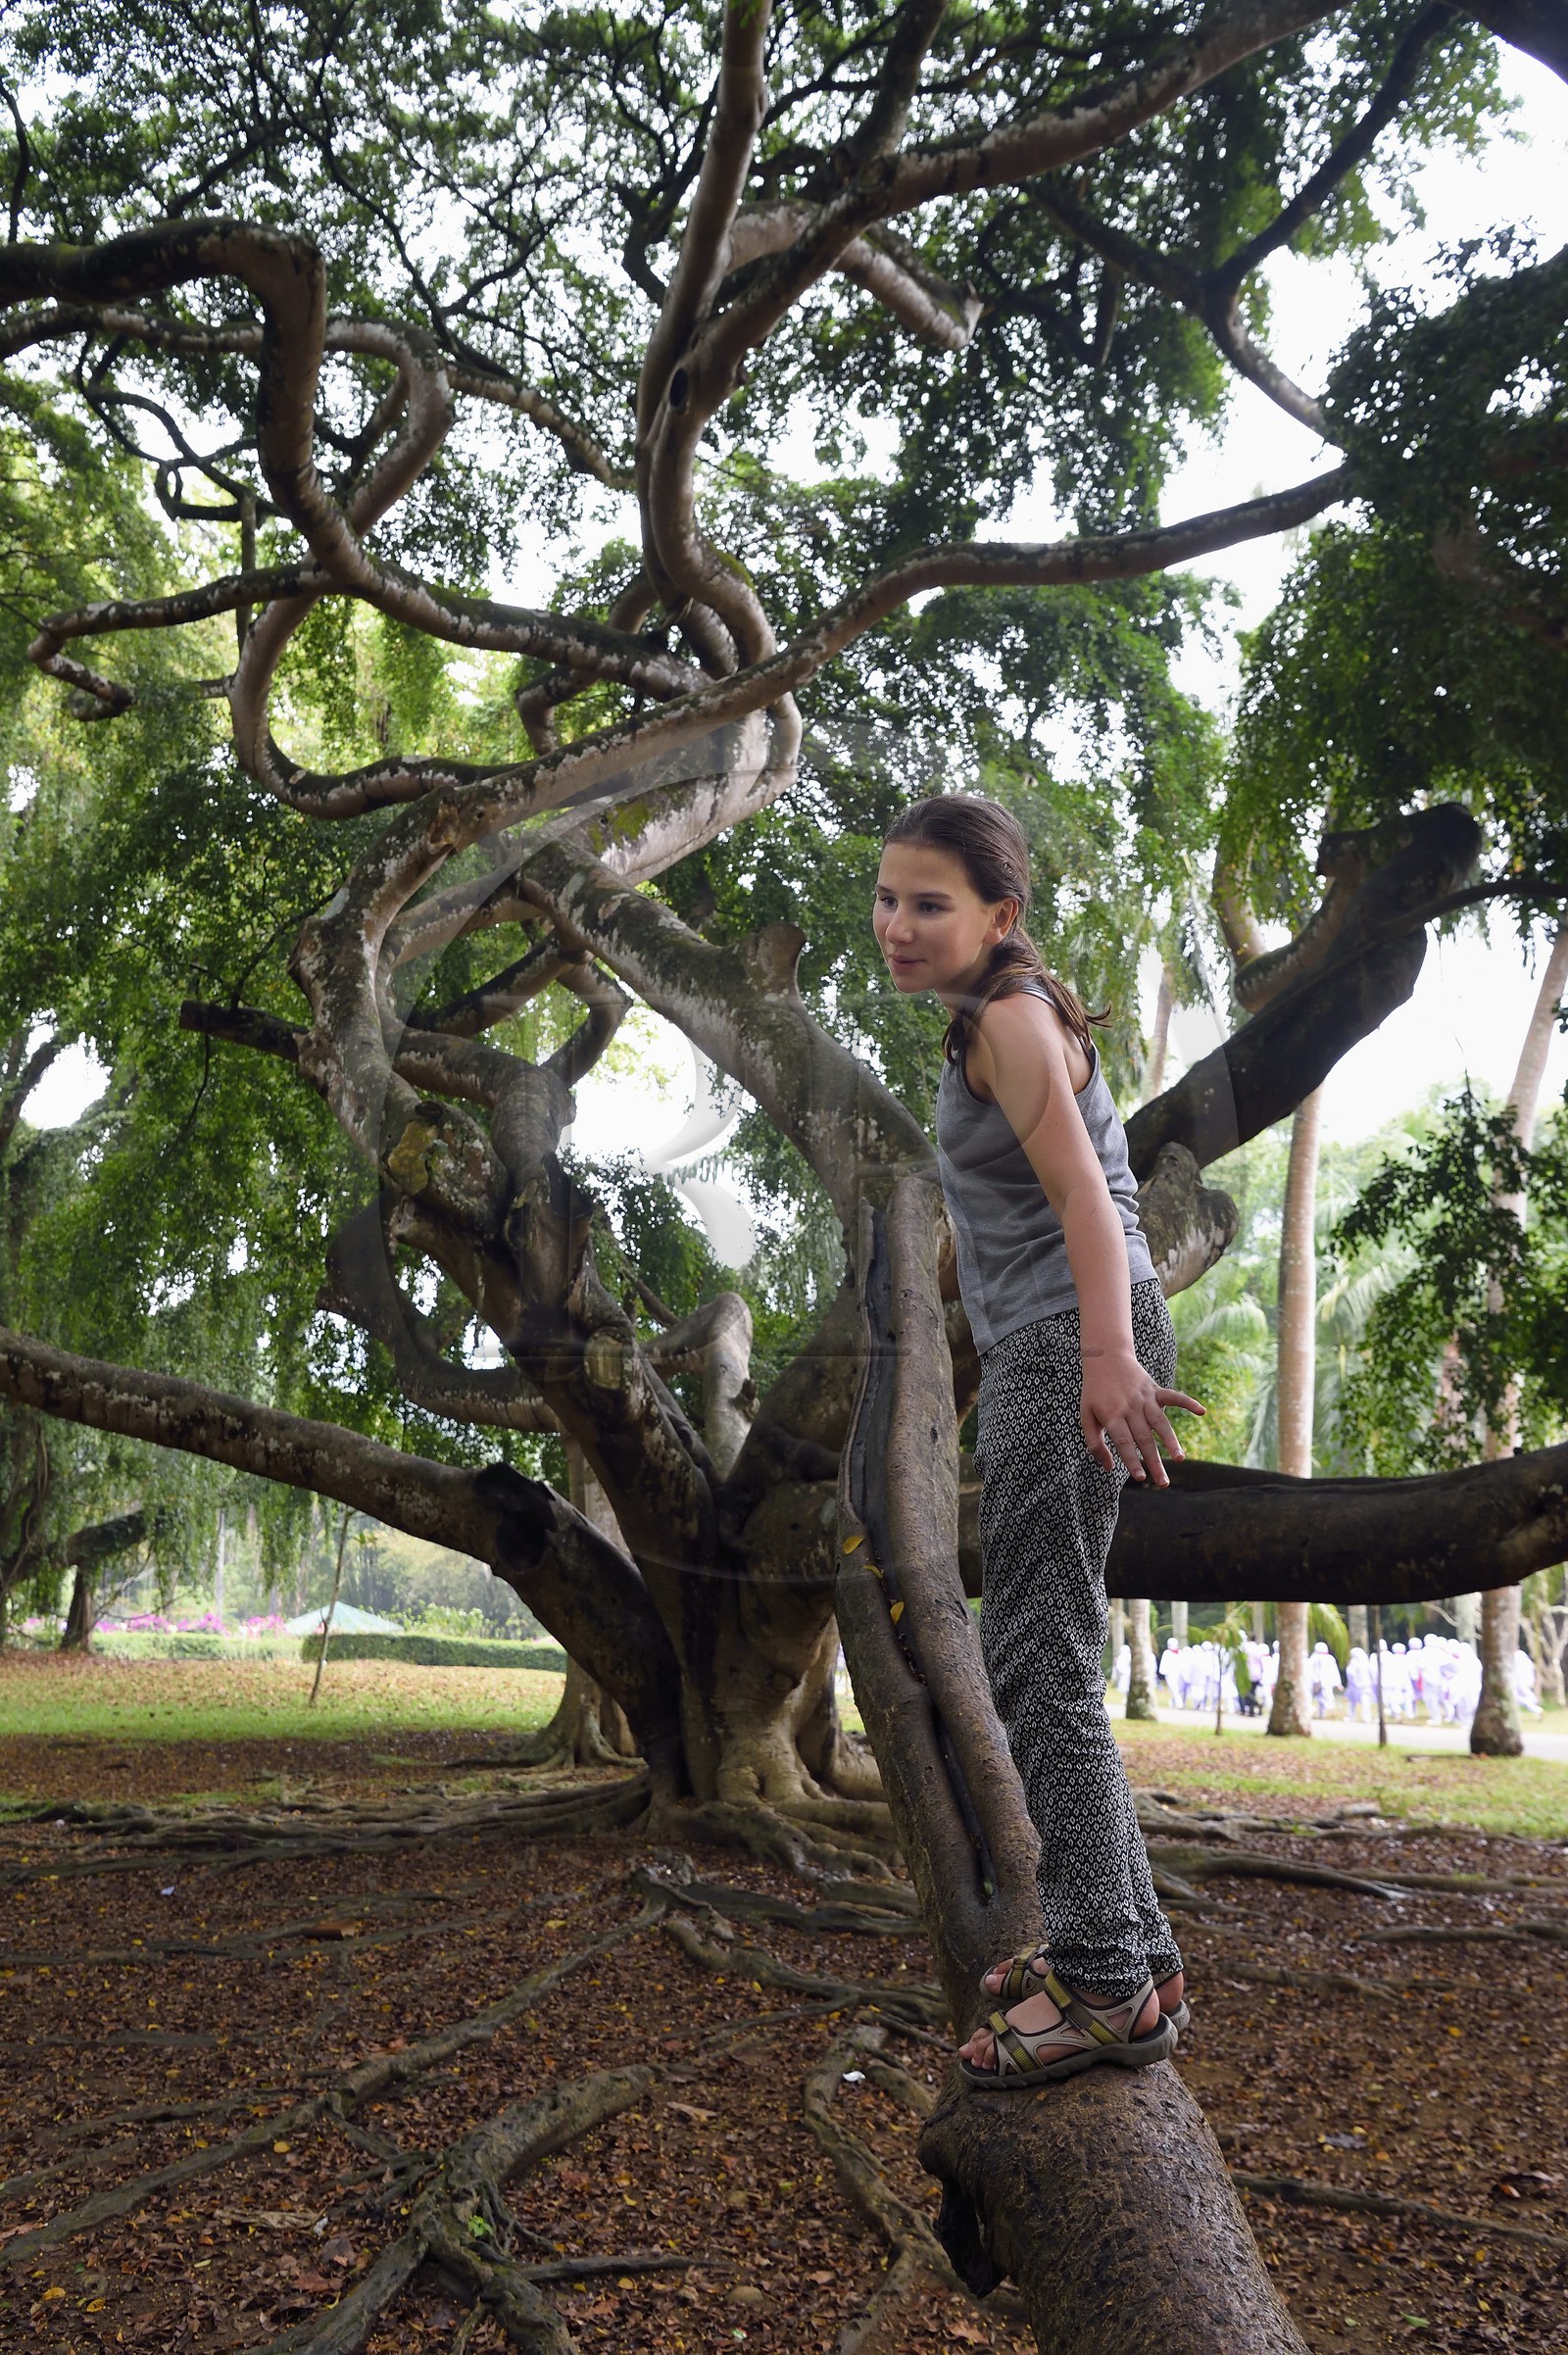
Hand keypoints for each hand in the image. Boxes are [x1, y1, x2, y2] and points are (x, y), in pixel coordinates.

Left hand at [1079, 1347, 1203, 1486]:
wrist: (1105, 1357)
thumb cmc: (1094, 1392)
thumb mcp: (1085, 1416)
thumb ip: (1094, 1443)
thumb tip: (1109, 1468)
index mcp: (1112, 1415)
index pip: (1123, 1442)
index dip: (1131, 1460)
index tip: (1140, 1478)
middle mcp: (1130, 1408)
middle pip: (1144, 1438)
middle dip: (1154, 1462)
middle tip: (1164, 1483)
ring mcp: (1144, 1398)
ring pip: (1160, 1422)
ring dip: (1171, 1441)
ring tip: (1179, 1458)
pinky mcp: (1155, 1389)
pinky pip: (1173, 1396)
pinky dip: (1188, 1402)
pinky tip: (1202, 1411)